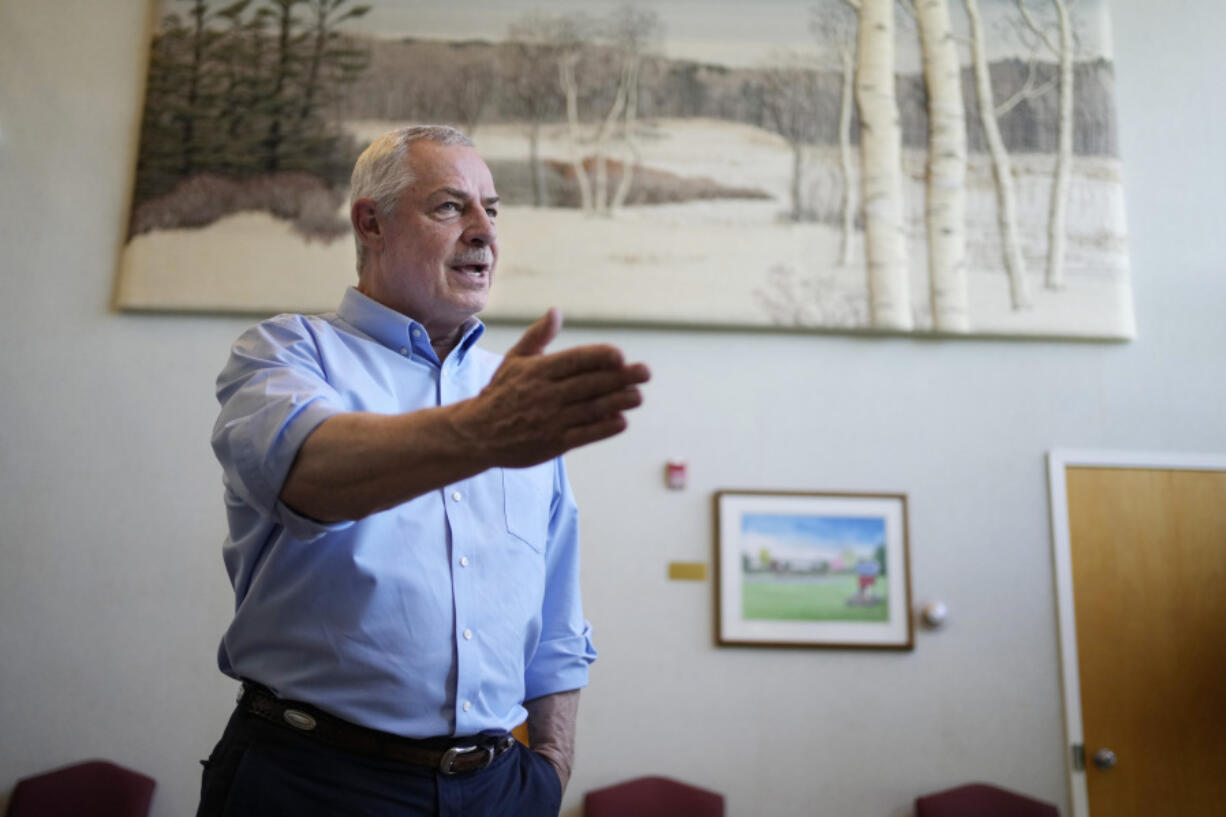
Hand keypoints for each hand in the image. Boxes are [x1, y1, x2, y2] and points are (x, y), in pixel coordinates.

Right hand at [454, 309, 649, 467]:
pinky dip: (604, 428)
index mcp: (538, 371)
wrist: (478, 433)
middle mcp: (545, 394)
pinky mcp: (553, 443)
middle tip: (645, 372)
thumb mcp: (514, 360)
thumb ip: (538, 336)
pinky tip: (621, 421)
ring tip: (638, 396)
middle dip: (620, 378)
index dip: (599, 357)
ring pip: (591, 409)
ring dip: (618, 402)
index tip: (620, 356)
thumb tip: (556, 311)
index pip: (574, 360)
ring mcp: (550, 420)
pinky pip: (584, 435)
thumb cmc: (501, 392)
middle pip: (589, 384)